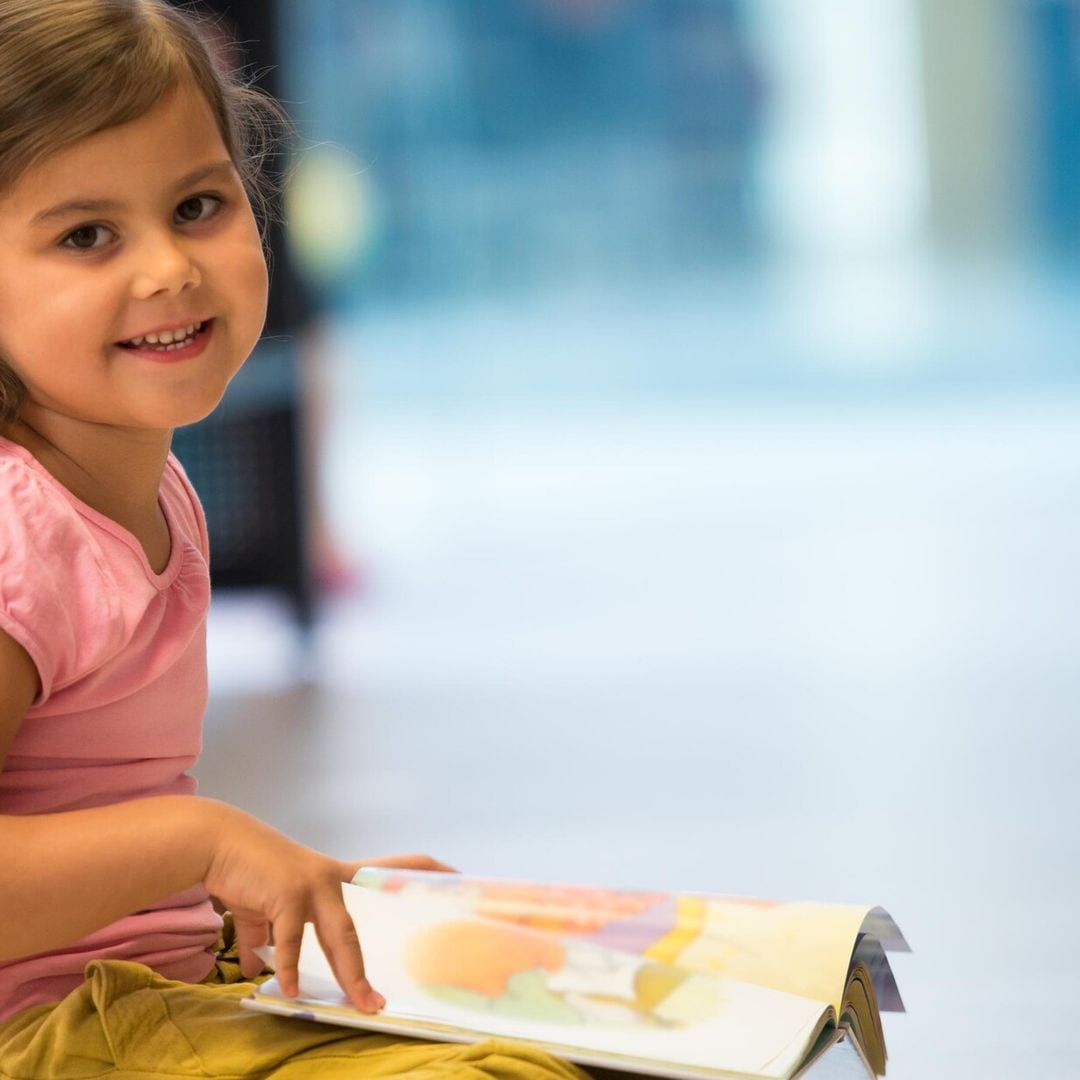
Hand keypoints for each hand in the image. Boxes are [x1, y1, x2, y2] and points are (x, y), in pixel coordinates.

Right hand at [201, 802, 452, 1011]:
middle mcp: (332, 879)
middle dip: (379, 959)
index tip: (457, 870)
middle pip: (364, 926)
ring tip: (364, 1003)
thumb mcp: (268, 904)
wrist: (217, 843)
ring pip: (341, 938)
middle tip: (389, 996)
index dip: (424, 867)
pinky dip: (288, 967)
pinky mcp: (287, 894)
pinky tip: (289, 989)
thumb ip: (272, 933)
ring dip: (351, 976)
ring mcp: (312, 885)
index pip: (392, 866)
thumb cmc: (248, 871)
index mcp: (335, 877)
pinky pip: (290, 941)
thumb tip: (262, 967)